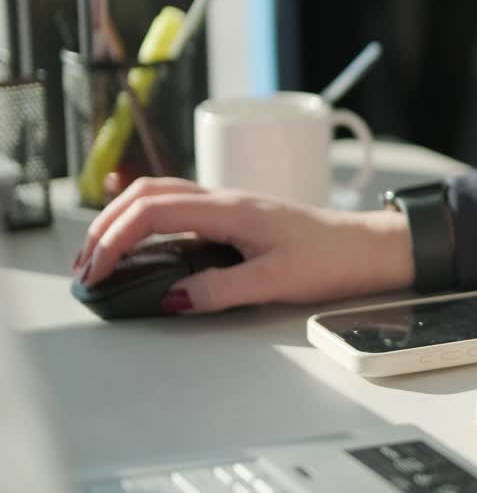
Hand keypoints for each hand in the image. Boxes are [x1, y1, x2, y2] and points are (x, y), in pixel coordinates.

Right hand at [75, 177, 412, 313]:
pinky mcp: (238, 219)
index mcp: (230, 208)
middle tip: (87, 266)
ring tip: (104, 258)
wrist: (372, 248)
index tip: (97, 272)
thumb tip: (171, 298)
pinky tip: (145, 251)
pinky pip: (182, 212)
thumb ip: (221, 289)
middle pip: (147, 194)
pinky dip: (151, 226)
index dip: (115, 238)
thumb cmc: (334, 258)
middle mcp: (226, 200)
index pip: (153, 210)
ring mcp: (231, 207)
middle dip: (107, 226)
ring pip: (162, 199)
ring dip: (125, 222)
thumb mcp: (276, 281)